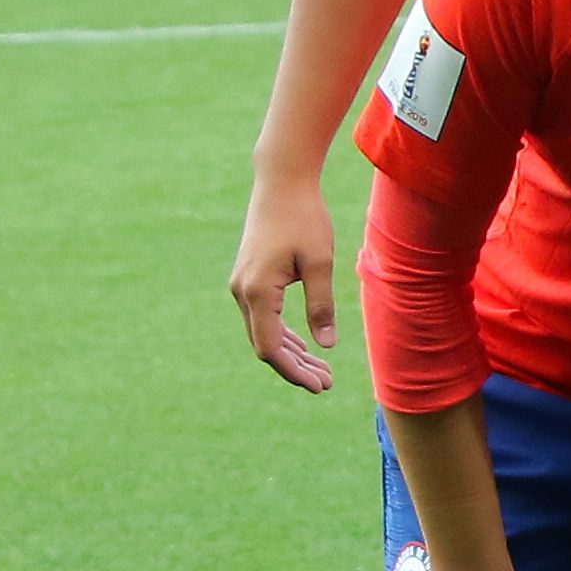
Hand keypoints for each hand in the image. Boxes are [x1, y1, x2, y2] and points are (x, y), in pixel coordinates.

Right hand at [231, 170, 340, 390]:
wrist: (281, 185)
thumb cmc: (304, 219)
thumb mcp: (320, 263)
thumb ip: (321, 306)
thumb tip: (326, 346)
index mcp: (257, 292)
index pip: (270, 348)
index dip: (294, 371)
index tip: (320, 385)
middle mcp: (242, 293)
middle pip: (266, 345)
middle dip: (296, 368)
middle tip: (328, 384)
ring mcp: (242, 286)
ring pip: (264, 332)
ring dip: (292, 353)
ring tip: (322, 371)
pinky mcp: (249, 279)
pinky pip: (264, 317)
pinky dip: (284, 334)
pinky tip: (306, 346)